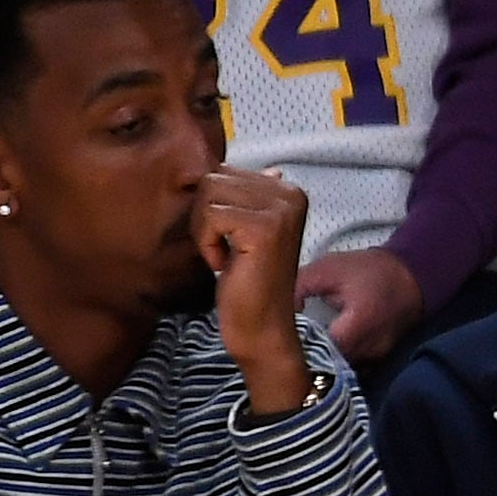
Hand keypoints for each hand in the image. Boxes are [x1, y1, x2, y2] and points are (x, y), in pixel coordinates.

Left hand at [196, 165, 315, 414]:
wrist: (263, 328)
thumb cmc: (249, 282)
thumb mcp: (245, 229)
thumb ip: (244, 196)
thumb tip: (246, 167)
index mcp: (290, 191)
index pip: (223, 171)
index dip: (213, 208)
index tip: (234, 241)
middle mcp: (291, 194)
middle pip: (213, 178)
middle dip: (206, 217)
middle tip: (227, 251)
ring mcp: (281, 210)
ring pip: (208, 193)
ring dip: (204, 230)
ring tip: (227, 257)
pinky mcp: (264, 228)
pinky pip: (209, 215)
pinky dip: (207, 243)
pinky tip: (225, 265)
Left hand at [293, 245, 421, 367]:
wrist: (410, 275)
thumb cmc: (368, 270)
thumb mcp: (327, 269)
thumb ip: (299, 287)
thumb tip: (279, 309)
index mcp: (357, 324)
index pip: (322, 349)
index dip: (300, 346)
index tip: (283, 338)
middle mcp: (370, 347)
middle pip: (331, 365)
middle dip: (310, 357)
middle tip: (289, 344)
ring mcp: (376, 357)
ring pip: (343, 370)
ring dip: (325, 361)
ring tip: (306, 348)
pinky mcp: (379, 359)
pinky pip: (354, 368)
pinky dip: (340, 362)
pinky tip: (327, 350)